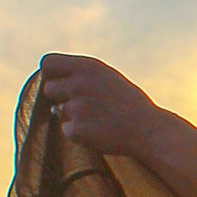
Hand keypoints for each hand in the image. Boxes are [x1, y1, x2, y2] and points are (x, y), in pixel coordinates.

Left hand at [40, 54, 162, 161]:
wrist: (149, 130)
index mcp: (88, 67)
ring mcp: (76, 107)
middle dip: (61, 97)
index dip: (51, 74)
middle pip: (49, 88)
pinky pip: (66, 130)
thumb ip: (80, 78)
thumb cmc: (128, 103)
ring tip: (98, 118)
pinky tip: (99, 131)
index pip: (47, 63)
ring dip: (72, 116)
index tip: (62, 82)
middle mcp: (79, 84)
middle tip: (85, 104)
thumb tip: (51, 94)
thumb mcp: (107, 78)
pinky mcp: (76, 129)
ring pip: (58, 110)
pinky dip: (79, 133)